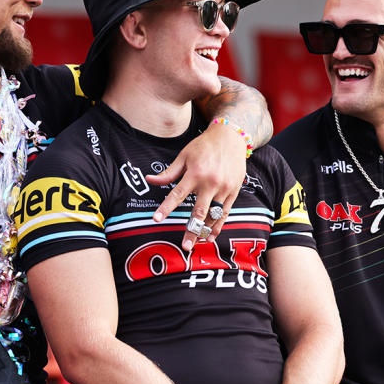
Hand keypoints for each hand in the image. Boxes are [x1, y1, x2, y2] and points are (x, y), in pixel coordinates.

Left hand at [147, 121, 246, 250]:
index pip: (177, 194)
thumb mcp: (183, 156)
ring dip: (206, 230)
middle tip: (185, 246)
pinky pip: (225, 212)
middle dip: (192, 230)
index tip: (156, 219)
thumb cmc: (203, 146)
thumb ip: (168, 173)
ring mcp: (224, 188)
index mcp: (195, 173)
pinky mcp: (234, 191)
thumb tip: (149, 180)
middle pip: (199, 211)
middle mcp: (210, 182)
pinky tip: (211, 235)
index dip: (166, 208)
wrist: (230, 137)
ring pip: (214, 215)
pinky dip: (218, 225)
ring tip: (197, 243)